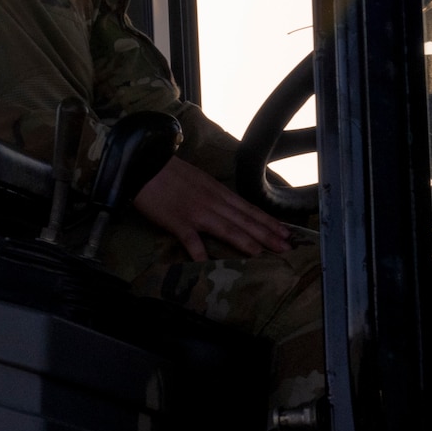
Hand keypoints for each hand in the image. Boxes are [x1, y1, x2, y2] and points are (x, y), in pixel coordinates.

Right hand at [131, 154, 290, 260]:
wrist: (144, 164)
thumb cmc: (169, 172)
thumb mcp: (198, 179)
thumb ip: (212, 194)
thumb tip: (226, 207)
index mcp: (217, 191)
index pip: (248, 208)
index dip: (268, 221)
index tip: (285, 231)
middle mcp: (212, 202)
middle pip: (244, 220)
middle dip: (267, 235)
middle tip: (287, 248)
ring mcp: (196, 212)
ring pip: (227, 229)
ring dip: (247, 242)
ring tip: (263, 254)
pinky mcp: (178, 222)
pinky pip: (192, 241)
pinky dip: (200, 254)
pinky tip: (209, 266)